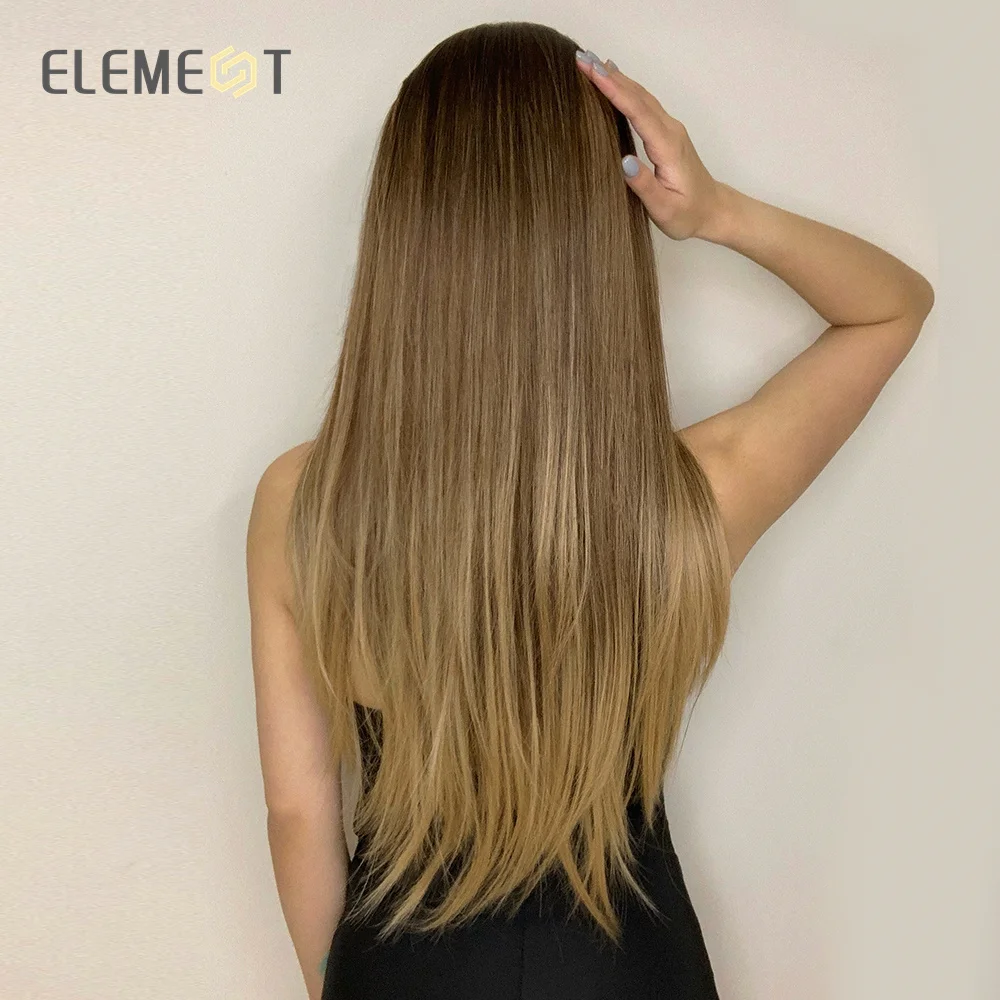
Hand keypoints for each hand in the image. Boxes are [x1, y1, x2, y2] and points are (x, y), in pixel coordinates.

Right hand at [574, 51, 723, 241]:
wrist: (713, 211)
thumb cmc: (688, 214)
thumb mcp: (664, 208)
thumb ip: (644, 185)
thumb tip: (623, 161)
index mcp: (667, 146)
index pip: (637, 111)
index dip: (613, 90)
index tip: (591, 72)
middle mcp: (670, 130)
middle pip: (638, 95)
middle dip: (609, 76)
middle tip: (583, 58)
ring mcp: (670, 128)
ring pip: (641, 96)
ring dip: (617, 78)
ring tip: (592, 63)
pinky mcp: (667, 132)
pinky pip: (644, 103)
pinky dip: (626, 88)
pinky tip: (615, 80)